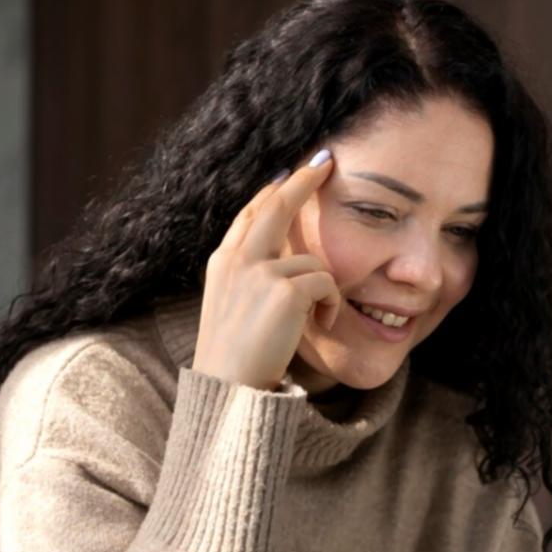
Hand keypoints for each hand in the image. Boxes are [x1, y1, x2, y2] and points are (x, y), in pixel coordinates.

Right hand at [192, 150, 341, 390]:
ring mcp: (259, 272)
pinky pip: (326, 283)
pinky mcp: (284, 291)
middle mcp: (237, 260)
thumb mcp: (230, 309)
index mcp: (221, 263)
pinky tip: (322, 326)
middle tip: (324, 162)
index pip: (249, 214)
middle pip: (275, 203)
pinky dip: (331, 305)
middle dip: (303, 179)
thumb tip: (282, 266)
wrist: (227, 389)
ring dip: (324, 290)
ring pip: (313, 261)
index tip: (287, 176)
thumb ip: (248, 280)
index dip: (270, 192)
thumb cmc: (233, 361)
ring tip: (318, 319)